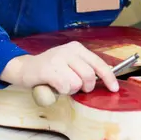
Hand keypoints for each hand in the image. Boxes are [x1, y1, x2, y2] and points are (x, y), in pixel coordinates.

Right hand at [0, 41, 118, 94]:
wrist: (25, 68)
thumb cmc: (51, 69)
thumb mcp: (70, 63)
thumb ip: (86, 67)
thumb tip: (107, 77)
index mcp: (77, 48)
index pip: (99, 63)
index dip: (109, 78)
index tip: (114, 88)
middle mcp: (68, 50)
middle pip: (89, 76)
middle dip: (85, 87)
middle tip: (75, 87)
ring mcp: (57, 59)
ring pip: (77, 84)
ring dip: (70, 90)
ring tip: (61, 84)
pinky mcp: (48, 70)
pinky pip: (64, 87)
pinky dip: (61, 91)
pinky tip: (53, 86)